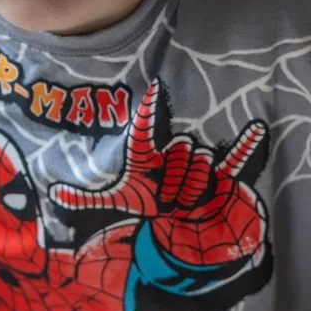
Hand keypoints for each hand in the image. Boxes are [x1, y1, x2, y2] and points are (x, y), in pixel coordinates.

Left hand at [50, 79, 268, 266]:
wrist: (184, 222)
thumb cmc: (152, 204)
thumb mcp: (119, 202)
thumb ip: (87, 198)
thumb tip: (54, 193)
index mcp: (150, 151)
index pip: (148, 129)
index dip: (149, 112)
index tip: (152, 89)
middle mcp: (176, 150)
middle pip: (180, 154)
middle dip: (176, 184)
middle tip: (169, 198)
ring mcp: (201, 159)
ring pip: (200, 167)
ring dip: (194, 193)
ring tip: (186, 203)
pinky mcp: (226, 173)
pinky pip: (237, 156)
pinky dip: (247, 145)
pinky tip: (256, 129)